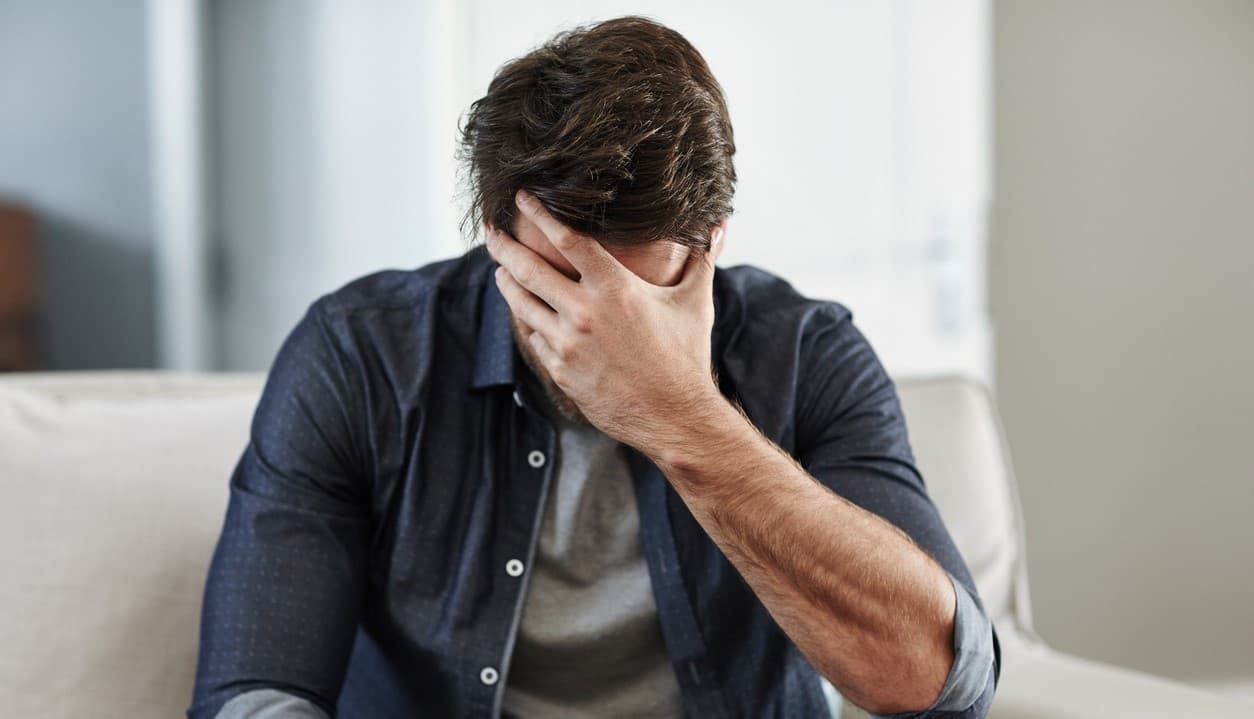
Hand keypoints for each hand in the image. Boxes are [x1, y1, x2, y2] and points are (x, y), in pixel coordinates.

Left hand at [484, 189, 726, 455]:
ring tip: (501, 269)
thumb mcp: (695, 301)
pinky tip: (526, 313)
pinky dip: (528, 321)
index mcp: (614, 288)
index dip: (540, 214)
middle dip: (503, 245)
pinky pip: (534, 338)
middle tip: (490, 230)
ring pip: (522, 304)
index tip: (521, 197)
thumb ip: (701, 259)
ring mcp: (568, 344)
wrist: (675, 417)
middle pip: (528, 269)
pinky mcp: (561, 371)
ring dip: (506, 282)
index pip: (567, 240)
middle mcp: (584, 312)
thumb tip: (719, 226)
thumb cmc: (686, 356)